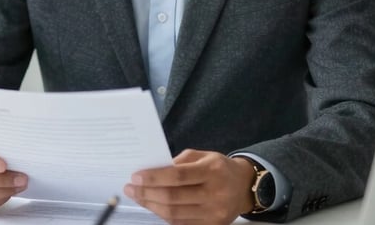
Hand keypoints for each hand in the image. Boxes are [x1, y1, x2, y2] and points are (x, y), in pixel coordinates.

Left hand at [123, 149, 254, 223]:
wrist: (245, 187)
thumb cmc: (219, 167)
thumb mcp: (202, 156)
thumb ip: (179, 162)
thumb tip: (152, 171)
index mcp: (212, 171)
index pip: (178, 176)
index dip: (154, 178)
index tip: (135, 177)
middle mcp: (215, 194)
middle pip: (174, 198)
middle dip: (147, 194)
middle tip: (130, 189)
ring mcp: (214, 214)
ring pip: (175, 215)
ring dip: (152, 206)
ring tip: (138, 198)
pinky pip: (182, 224)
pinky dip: (164, 216)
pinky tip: (154, 207)